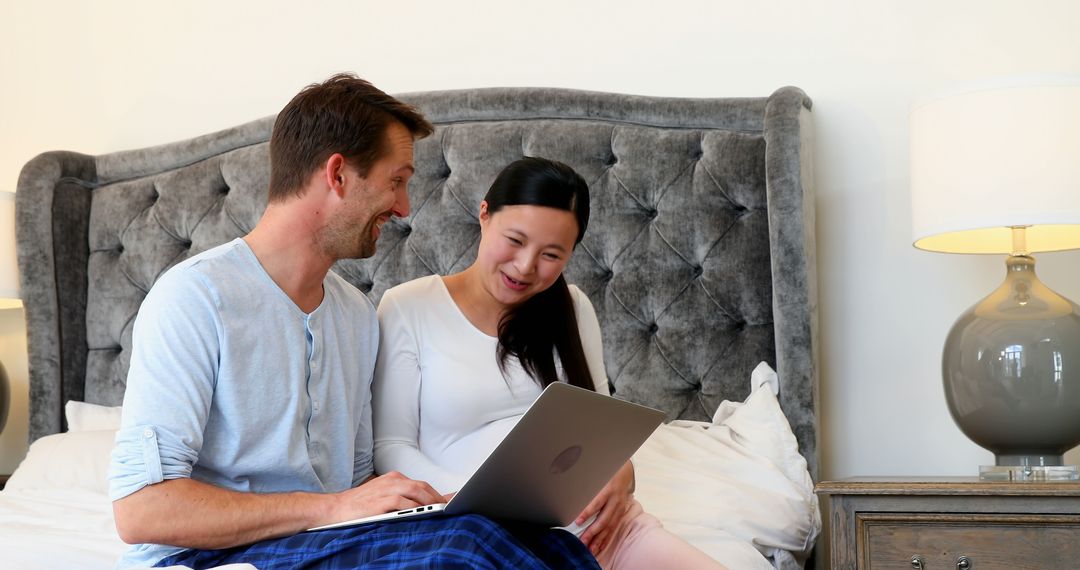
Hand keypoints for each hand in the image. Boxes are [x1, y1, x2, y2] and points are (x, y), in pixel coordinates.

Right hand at [327, 471, 443, 523]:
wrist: (335, 508)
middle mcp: (392, 481)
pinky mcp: (380, 501)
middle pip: (421, 486)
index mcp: (394, 478)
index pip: (420, 484)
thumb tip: (425, 505)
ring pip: (415, 491)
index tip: (450, 501)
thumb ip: (403, 498)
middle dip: (437, 497)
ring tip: (440, 511)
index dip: (436, 493)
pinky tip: (422, 514)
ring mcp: (386, 490)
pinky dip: (414, 507)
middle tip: (448, 508)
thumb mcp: (384, 496)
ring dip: (429, 501)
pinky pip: (402, 502)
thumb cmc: (360, 505)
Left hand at [576, 461, 633, 555]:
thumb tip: (567, 491)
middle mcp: (615, 500)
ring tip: (590, 550)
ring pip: (609, 527)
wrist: (625, 472)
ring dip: (599, 540)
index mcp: (608, 489)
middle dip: (592, 533)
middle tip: (582, 542)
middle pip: (603, 519)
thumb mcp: (597, 475)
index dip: (587, 512)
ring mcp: (619, 508)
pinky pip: (613, 529)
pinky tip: (599, 548)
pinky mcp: (621, 514)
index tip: (577, 521)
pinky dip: (606, 539)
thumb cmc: (607, 473)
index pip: (596, 503)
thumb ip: (585, 484)